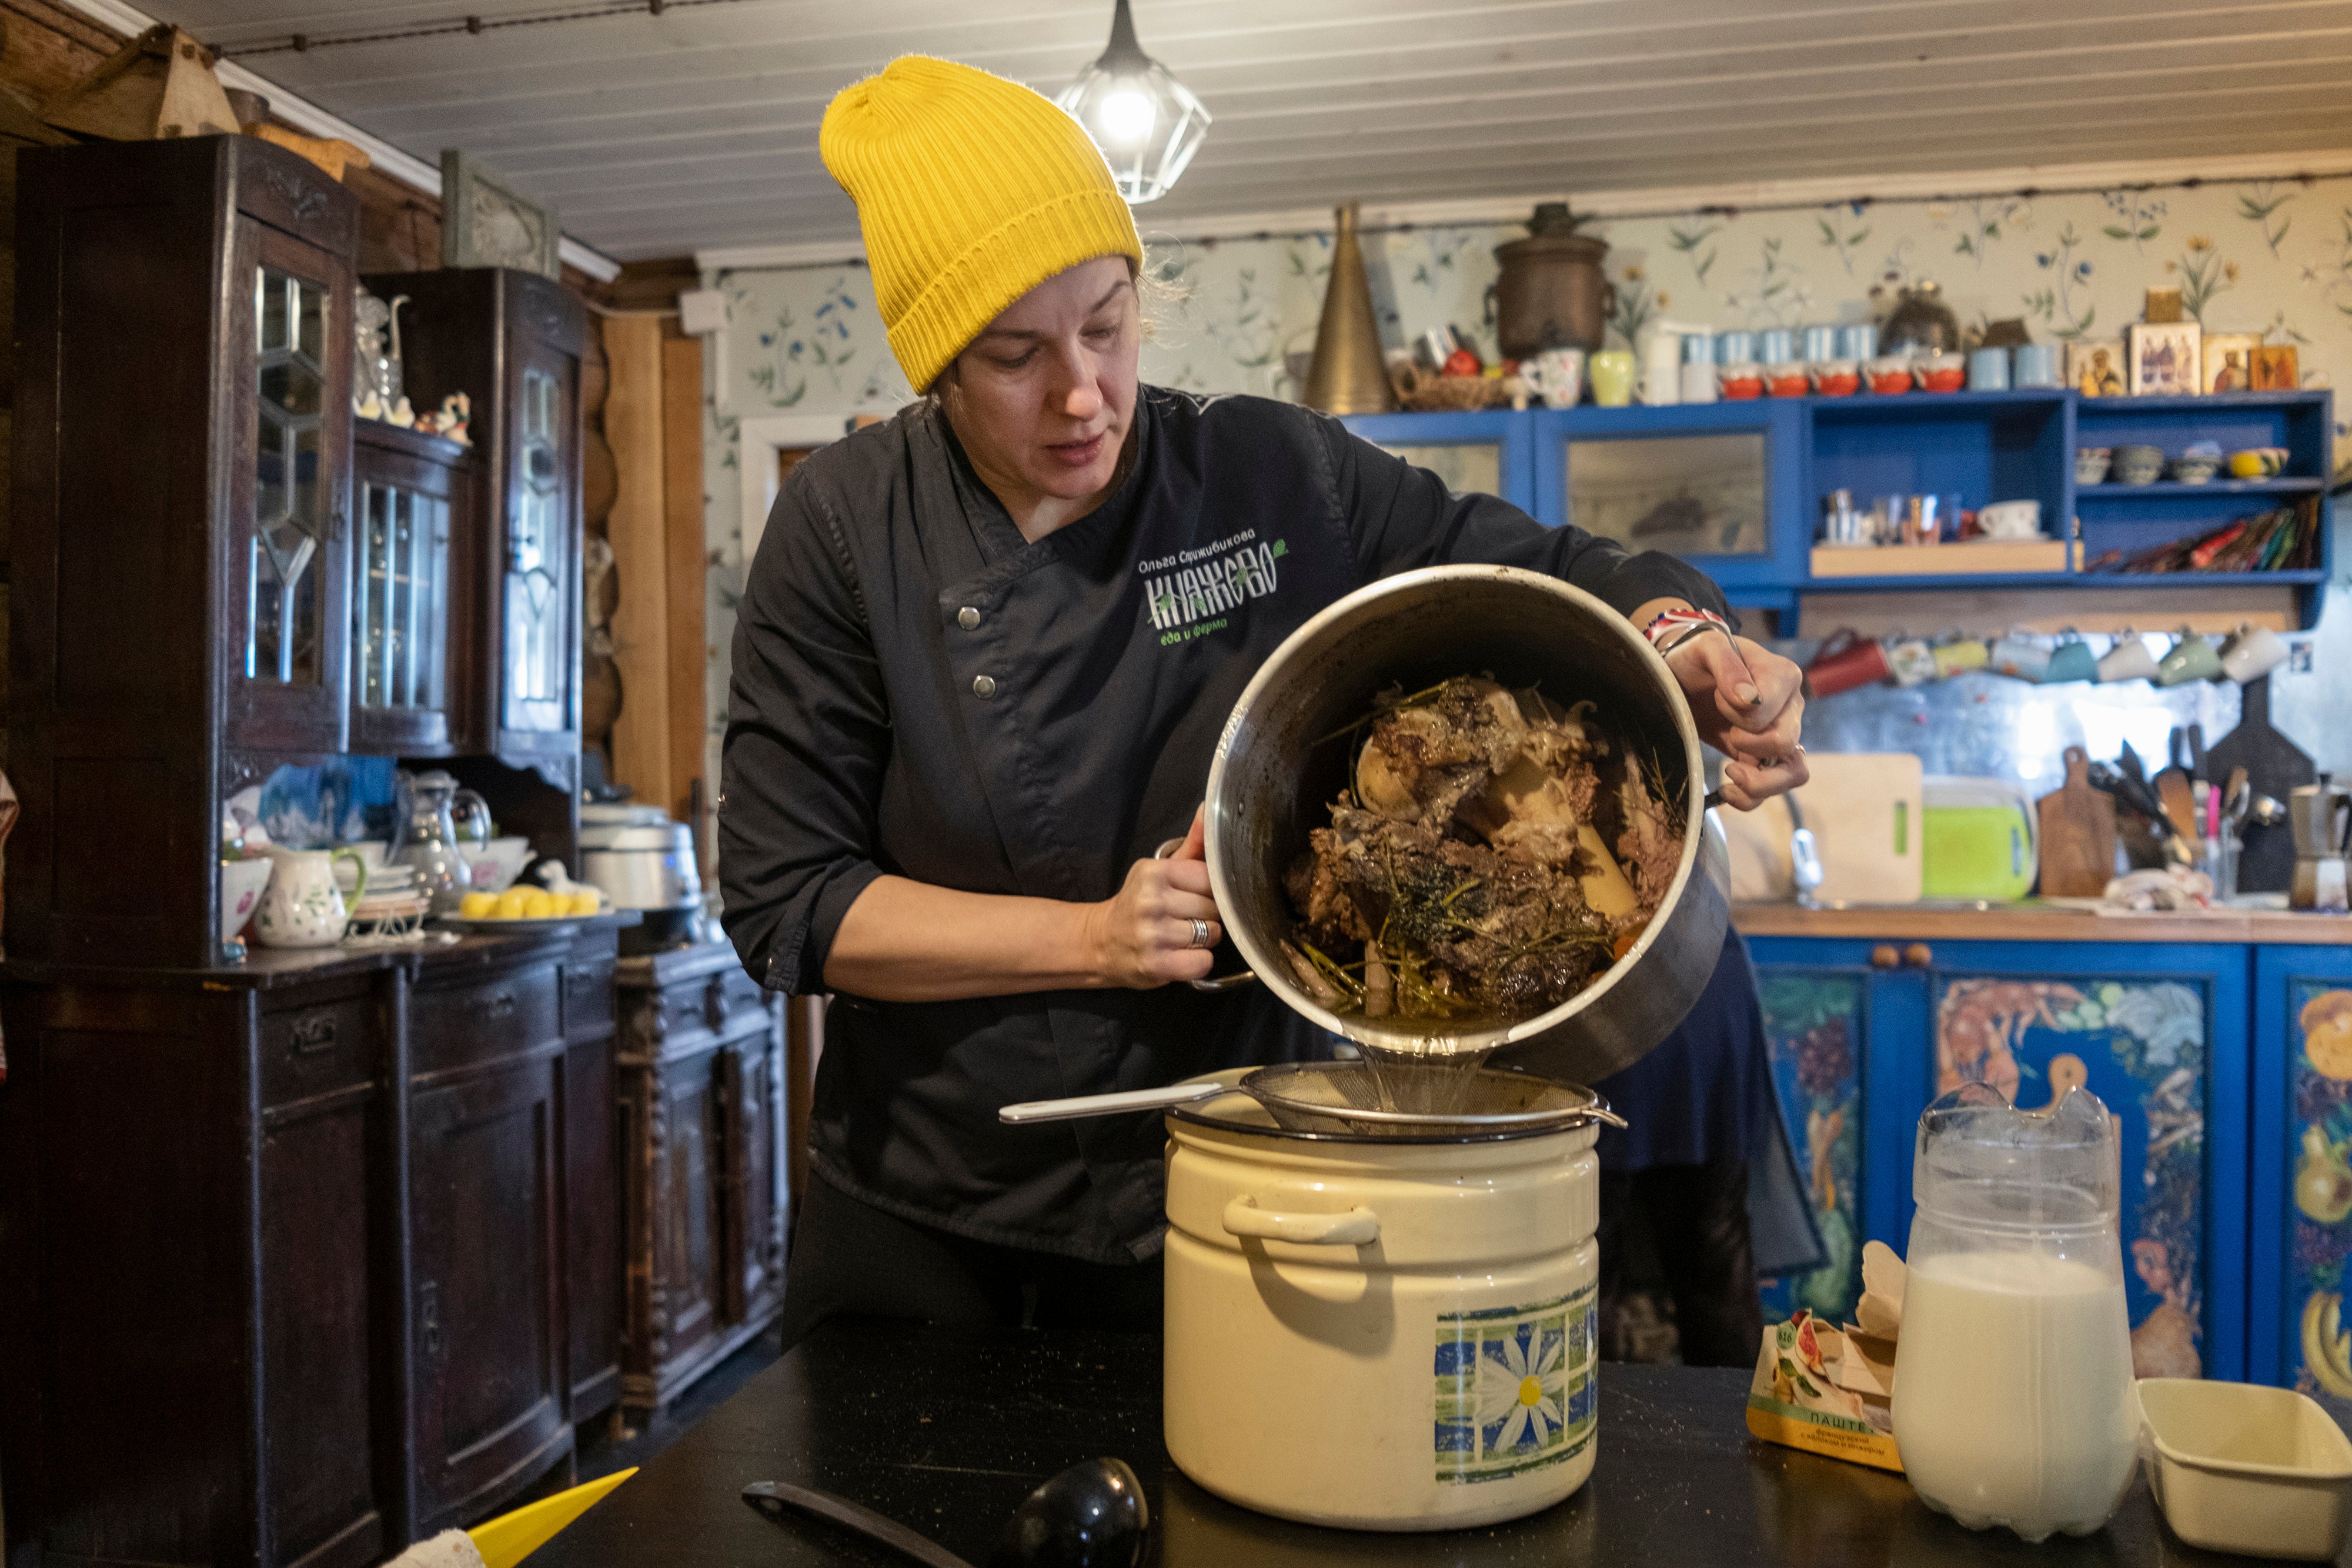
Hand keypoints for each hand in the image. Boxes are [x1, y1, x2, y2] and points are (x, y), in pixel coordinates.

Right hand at [1083, 806, 1223, 987]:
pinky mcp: (1157, 966)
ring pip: (1211, 934)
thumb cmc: (1138, 904)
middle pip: (1213, 907)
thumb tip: (1208, 809)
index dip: (1209, 891)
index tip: (1193, 896)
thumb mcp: (1160, 870)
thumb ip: (1192, 844)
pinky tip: (1182, 955)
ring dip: (1204, 940)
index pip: (1209, 878)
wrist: (1100, 942)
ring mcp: (1154, 935)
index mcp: (1155, 873)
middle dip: (1207, 915)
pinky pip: (1203, 962)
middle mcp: (1152, 902)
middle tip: (1186, 918)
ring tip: (1183, 937)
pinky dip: (1198, 962)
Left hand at [1665, 629, 1808, 809]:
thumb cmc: (1696, 656)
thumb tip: (1749, 700)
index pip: (1769, 712)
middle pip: (1786, 744)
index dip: (1738, 713)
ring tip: (1728, 772)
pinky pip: (1773, 789)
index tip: (1717, 697)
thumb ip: (1728, 666)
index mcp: (1783, 676)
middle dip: (1748, 745)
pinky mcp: (1762, 758)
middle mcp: (1790, 707)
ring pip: (1792, 773)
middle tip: (1726, 732)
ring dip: (1759, 783)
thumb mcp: (1706, 648)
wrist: (1683, 673)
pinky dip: (1751, 798)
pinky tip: (1726, 789)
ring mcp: (1780, 735)